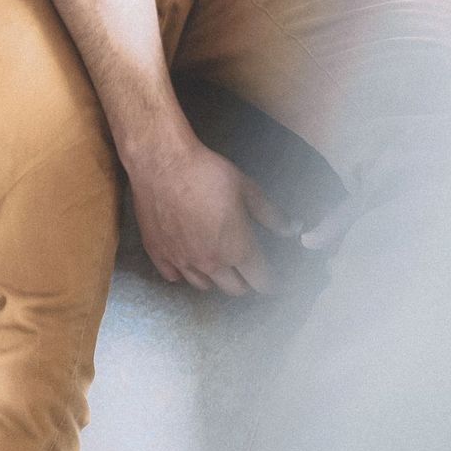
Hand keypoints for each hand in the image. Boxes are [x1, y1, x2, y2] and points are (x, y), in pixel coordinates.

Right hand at [129, 137, 299, 295]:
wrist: (162, 161)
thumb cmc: (206, 172)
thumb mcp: (246, 188)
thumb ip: (271, 214)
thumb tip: (292, 228)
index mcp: (237, 248)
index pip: (261, 281)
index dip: (271, 283)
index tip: (274, 281)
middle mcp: (210, 262)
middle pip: (234, 289)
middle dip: (246, 282)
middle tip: (247, 269)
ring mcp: (181, 260)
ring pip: (204, 286)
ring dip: (215, 279)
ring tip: (218, 263)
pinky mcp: (157, 253)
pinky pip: (173, 276)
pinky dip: (183, 272)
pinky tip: (186, 259)